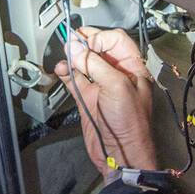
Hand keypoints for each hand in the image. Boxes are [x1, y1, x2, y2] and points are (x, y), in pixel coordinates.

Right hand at [55, 27, 158, 173]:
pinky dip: (66, 72)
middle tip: (71, 40)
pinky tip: (61, 68)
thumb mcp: (117, 87)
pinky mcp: (88, 99)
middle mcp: (118, 75)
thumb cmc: (130, 124)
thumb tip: (77, 48)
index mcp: (133, 69)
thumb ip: (95, 65)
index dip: (100, 39)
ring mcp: (102, 87)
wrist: (121, 154)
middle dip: (84, 43)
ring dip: (73, 57)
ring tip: (65, 55)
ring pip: (85, 64)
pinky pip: (75, 80)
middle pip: (99, 50)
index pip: (116, 41)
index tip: (87, 44)